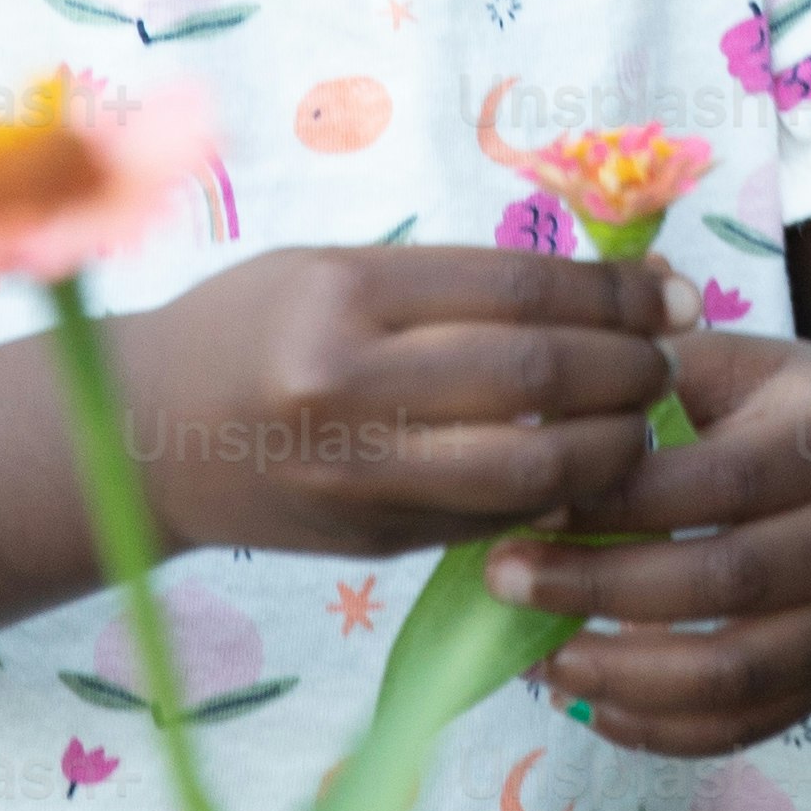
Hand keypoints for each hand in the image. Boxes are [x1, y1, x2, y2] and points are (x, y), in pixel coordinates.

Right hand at [105, 244, 679, 557]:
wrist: (139, 438)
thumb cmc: (247, 328)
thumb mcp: (333, 269)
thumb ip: (455, 284)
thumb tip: (609, 289)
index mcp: (344, 295)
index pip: (520, 289)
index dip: (616, 292)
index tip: (672, 293)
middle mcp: (348, 385)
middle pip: (537, 377)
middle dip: (630, 367)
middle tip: (669, 357)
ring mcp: (359, 474)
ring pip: (531, 469)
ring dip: (613, 445)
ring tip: (640, 420)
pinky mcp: (372, 542)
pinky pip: (495, 521)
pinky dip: (558, 499)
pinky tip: (587, 473)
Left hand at [485, 329, 810, 760]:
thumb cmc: (803, 414)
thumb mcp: (754, 367)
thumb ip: (659, 375)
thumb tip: (537, 411)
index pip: (720, 482)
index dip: (617, 501)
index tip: (527, 506)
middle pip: (728, 579)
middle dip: (601, 586)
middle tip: (504, 579)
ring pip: (738, 673)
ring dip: (624, 676)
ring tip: (542, 659)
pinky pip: (747, 726)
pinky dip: (662, 729)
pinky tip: (593, 704)